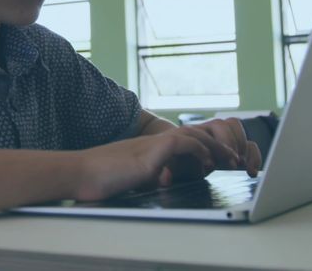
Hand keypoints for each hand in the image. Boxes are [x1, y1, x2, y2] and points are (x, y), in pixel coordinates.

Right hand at [72, 120, 260, 201]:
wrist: (77, 173)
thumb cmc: (96, 179)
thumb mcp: (127, 178)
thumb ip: (145, 175)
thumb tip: (160, 180)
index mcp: (148, 149)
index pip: (182, 141)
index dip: (203, 148)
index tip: (217, 161)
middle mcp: (151, 142)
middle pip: (193, 133)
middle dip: (216, 144)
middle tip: (234, 158)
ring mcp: (150, 145)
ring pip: (191, 134)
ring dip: (214, 146)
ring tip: (229, 159)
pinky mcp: (149, 153)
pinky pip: (181, 143)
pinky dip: (198, 150)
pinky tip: (207, 161)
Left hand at [162, 118, 261, 184]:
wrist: (173, 160)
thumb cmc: (170, 165)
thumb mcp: (166, 169)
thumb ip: (164, 173)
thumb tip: (165, 180)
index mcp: (191, 134)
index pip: (204, 133)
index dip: (213, 147)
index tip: (214, 166)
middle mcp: (207, 132)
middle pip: (222, 124)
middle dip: (229, 143)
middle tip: (232, 163)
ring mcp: (220, 138)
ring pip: (235, 126)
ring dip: (241, 145)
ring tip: (241, 166)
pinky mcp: (232, 148)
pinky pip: (248, 142)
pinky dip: (253, 154)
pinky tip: (252, 172)